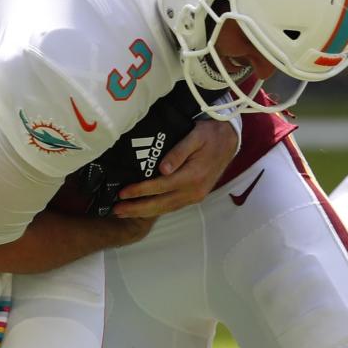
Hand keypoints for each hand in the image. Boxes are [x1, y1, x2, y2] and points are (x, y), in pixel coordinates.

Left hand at [111, 118, 238, 218]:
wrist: (231, 140)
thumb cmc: (211, 134)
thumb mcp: (195, 136)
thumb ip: (178, 152)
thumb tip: (162, 169)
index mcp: (193, 176)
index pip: (160, 186)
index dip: (140, 191)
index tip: (122, 193)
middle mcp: (194, 191)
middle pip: (161, 204)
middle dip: (137, 209)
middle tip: (116, 211)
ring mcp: (196, 196)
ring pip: (166, 208)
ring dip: (144, 212)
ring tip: (124, 213)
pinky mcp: (196, 196)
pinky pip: (173, 206)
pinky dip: (156, 210)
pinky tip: (144, 209)